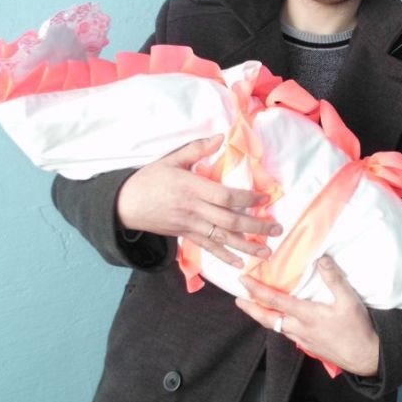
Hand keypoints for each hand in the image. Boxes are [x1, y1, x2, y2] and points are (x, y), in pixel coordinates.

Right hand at [117, 135, 282, 267]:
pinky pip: (208, 248)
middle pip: (230, 221)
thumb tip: (220, 137)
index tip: (265, 199)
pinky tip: (240, 263)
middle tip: (277, 230)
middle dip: (256, 227)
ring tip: (266, 251)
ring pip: (222, 238)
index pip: (225, 196)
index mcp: (192, 188)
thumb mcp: (171, 159)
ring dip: (246, 246)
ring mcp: (190, 225)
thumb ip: (197, 149)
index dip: (247, 198)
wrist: (124, 205)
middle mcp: (194, 210)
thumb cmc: (149, 179)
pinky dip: (224, 257)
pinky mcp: (186, 235)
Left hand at [235, 256, 379, 375]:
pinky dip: (277, 324)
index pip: (274, 301)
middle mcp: (299, 328)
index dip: (257, 290)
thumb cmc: (356, 328)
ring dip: (263, 316)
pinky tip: (281, 321)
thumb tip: (322, 258)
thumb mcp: (348, 300)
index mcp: (306, 315)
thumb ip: (334, 278)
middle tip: (238, 300)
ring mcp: (302, 339)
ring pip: (275, 327)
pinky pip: (286, 333)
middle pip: (267, 319)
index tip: (243, 281)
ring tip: (255, 307)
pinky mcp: (308, 346)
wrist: (365, 356)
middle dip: (250, 309)